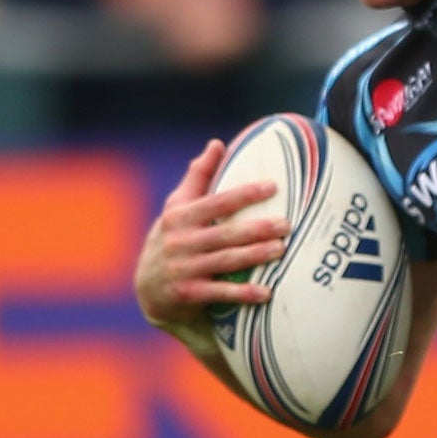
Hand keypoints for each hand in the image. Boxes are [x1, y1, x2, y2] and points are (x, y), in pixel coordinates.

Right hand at [133, 140, 288, 336]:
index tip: (273, 187)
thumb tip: (217, 143)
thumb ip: (198, 177)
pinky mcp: (188, 294)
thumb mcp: (177, 208)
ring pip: (226, 261)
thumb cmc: (174, 239)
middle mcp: (179, 242)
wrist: (149, 290)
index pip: (216, 202)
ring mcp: (183, 270)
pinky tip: (267, 292)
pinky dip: (244, 293)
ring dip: (255, 256)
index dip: (244, 194)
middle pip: (225, 233)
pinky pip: (221, 293)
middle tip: (287, 224)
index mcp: (179, 217)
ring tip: (282, 250)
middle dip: (257, 229)